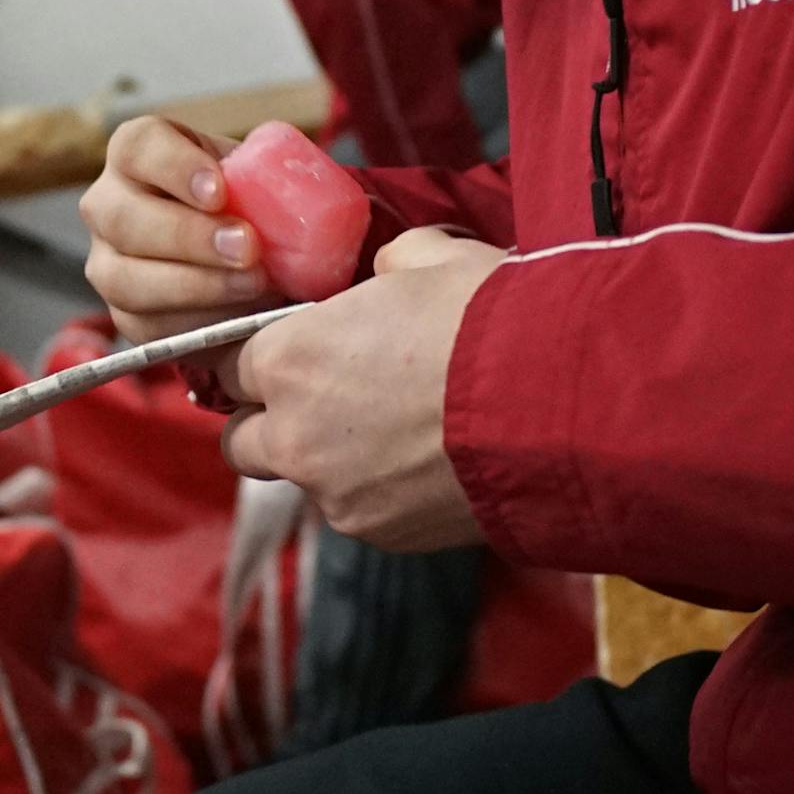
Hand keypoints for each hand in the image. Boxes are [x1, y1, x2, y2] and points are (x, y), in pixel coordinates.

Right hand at [77, 116, 272, 343]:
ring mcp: (107, 262)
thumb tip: (314, 192)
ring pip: (124, 278)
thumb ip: (277, 177)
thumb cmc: (255, 205)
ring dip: (193, 284)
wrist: (252, 260)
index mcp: (138, 153)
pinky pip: (145, 324)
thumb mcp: (264, 177)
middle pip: (122, 217)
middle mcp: (109, 204)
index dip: (174, 167)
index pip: (138, 147)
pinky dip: (195, 322)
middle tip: (247, 247)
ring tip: (252, 284)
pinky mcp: (123, 314)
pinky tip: (237, 315)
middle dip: (187, 235)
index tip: (220, 192)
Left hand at [214, 228, 503, 553]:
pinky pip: (356, 510)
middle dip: (270, 419)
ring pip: (300, 479)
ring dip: (323, 458)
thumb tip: (388, 275)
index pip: (229, 364)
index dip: (260, 355)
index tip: (286, 352)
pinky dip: (377, 491)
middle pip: (241, 437)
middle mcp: (294, 435)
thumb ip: (385, 268)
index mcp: (288, 360)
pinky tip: (428, 461)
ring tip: (386, 431)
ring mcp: (334, 493)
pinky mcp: (380, 533)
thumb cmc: (492, 323)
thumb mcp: (429, 259)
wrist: (564, 406)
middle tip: (320, 397)